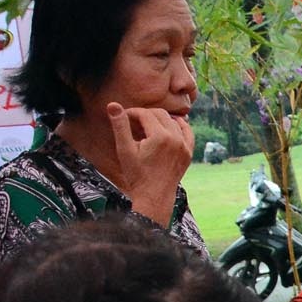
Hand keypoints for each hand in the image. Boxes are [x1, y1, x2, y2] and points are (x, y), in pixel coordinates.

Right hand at [105, 102, 192, 222]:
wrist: (154, 196)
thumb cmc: (137, 175)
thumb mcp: (125, 150)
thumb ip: (120, 126)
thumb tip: (113, 105)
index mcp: (160, 137)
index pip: (145, 113)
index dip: (132, 113)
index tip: (124, 117)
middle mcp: (176, 139)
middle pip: (160, 114)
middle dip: (145, 114)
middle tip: (134, 121)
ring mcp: (185, 146)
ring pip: (174, 121)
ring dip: (160, 119)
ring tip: (147, 126)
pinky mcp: (188, 153)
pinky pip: (188, 132)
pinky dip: (179, 126)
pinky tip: (170, 125)